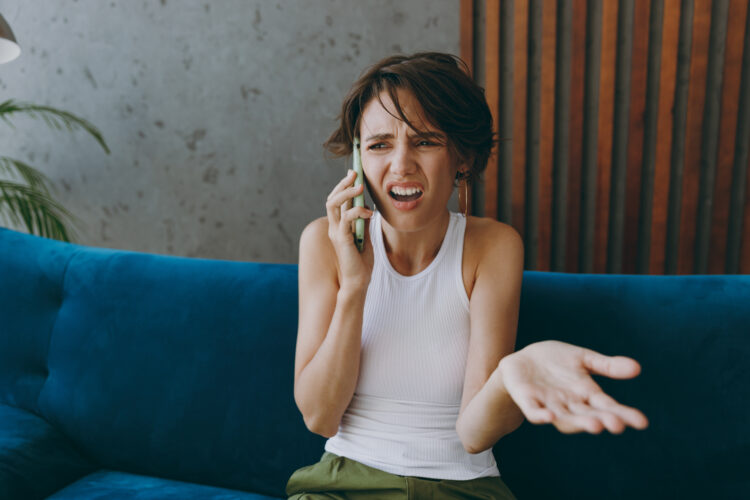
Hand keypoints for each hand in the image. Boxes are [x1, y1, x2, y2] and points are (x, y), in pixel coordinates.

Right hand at [325, 170, 373, 290]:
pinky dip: (357, 211)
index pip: (337, 201)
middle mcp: (334, 227)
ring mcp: (336, 232)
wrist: (358, 281)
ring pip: (334, 205)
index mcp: (338, 226)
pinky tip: (369, 212)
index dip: (344, 186)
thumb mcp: (365, 236)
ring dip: (346, 193)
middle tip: (355, 174)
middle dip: (343, 184)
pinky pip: (346, 219)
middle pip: (332, 199)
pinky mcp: (342, 239)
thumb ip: (363, 221)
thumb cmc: (361, 261)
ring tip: (360, 187)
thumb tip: (366, 206)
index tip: (354, 174)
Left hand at [498, 340, 648, 433]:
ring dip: (578, 422)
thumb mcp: (583, 358)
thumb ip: (607, 366)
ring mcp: (549, 404)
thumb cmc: (555, 361)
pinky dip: (542, 416)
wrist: (522, 360)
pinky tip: (550, 417)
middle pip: (589, 414)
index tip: (642, 422)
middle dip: (603, 419)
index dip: (623, 414)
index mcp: (585, 394)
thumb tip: (637, 368)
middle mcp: (570, 403)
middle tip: (618, 425)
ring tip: (596, 425)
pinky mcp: (528, 401)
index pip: (607, 406)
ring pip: (565, 418)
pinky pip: (535, 412)